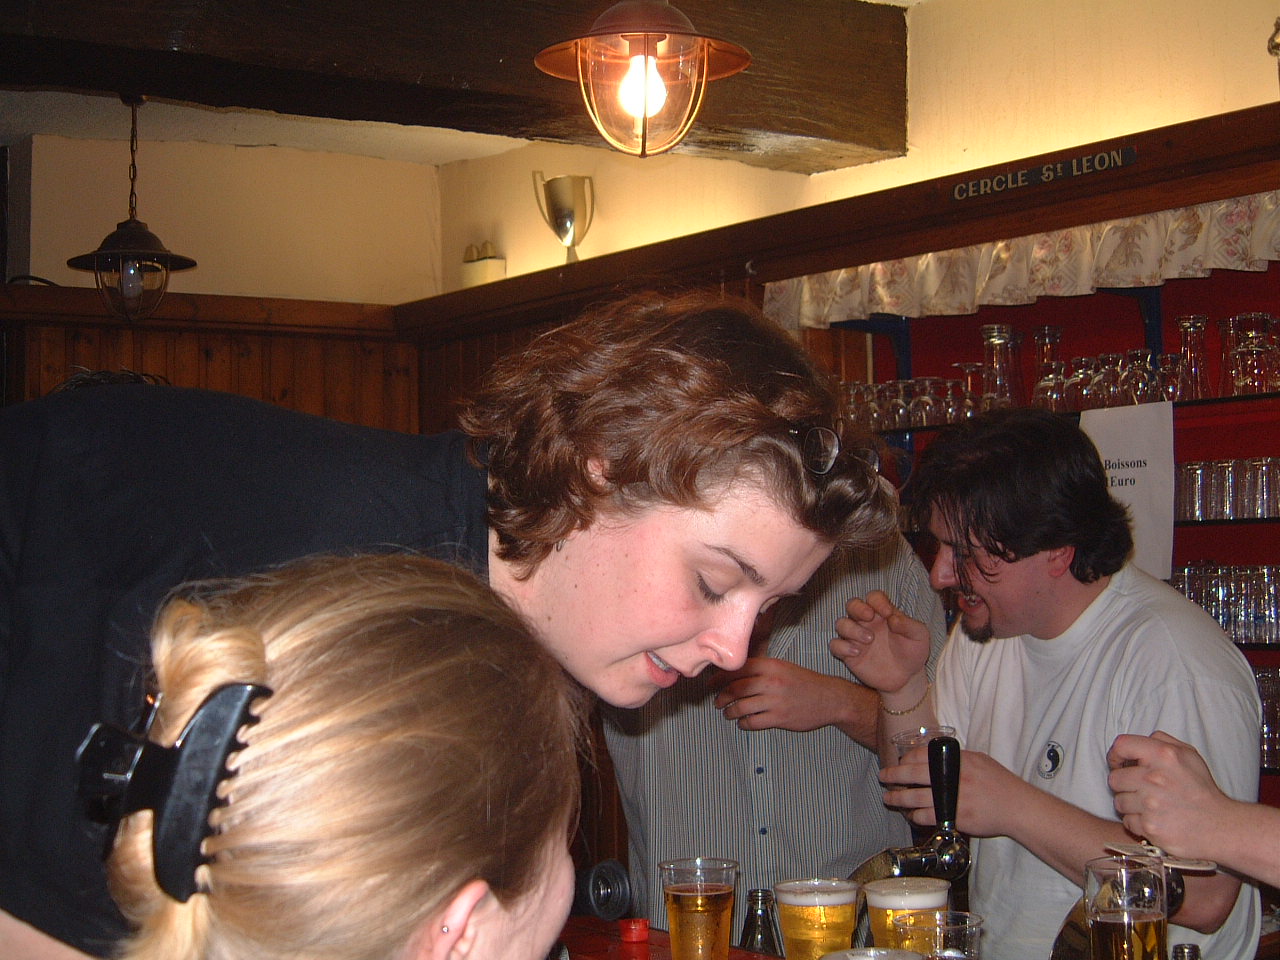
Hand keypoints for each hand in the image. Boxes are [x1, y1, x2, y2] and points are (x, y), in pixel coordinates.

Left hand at [713, 657, 870, 732]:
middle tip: (717, 701)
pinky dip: (743, 724)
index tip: (711, 683)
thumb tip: (733, 672)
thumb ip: (760, 668)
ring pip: (741, 707)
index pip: (738, 669)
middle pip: (735, 688)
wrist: (830, 698)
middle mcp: (771, 682)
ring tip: (728, 713)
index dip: (720, 677)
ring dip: (730, 712)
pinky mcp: (779, 718)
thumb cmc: (804, 682)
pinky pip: (753, 722)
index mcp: (771, 666)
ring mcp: (775, 701)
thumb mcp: (783, 667)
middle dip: (721, 696)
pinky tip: (743, 722)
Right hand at [830, 589, 931, 693]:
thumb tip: (893, 618)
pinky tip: (857, 652)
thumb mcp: (919, 636)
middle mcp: (866, 623)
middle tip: (869, 617)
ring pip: (841, 624)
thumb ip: (908, 625)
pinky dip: (842, 647)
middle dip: (858, 608)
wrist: (907, 678)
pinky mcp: (849, 654)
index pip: (873, 597)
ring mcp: (856, 638)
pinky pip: (835, 645)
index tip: (888, 612)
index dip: (877, 601)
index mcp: (883, 613)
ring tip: (869, 640)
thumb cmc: (912, 652)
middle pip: (852, 605)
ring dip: (852, 629)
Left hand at [880, 747, 1025, 837]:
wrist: (1017, 807)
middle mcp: (952, 776)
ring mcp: (953, 797)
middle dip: (893, 776)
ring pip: (915, 798)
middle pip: (912, 774)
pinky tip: (911, 816)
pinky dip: (915, 816)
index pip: (922, 755)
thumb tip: (933, 756)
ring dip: (898, 798)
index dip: (906, 760)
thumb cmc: (999, 783)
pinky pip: (927, 816)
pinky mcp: (955, 817)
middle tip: (883, 777)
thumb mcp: (979, 761)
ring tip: (889, 799)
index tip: (899, 763)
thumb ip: (956, 759)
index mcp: (957, 759)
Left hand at [1107, 731, 1234, 859]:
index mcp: (1163, 755)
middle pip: (1114, 778)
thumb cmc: (1202, 789)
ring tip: (1150, 806)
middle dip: (1124, 784)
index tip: (1119, 764)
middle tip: (1140, 789)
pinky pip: (1128, 821)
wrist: (1220, 826)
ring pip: (1119, 802)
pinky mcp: (1150, 826)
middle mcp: (1154, 777)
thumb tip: (1137, 744)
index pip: (1121, 745)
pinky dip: (1137, 822)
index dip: (1115, 755)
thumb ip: (1162, 741)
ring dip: (1130, 805)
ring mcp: (1151, 804)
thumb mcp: (1189, 755)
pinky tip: (1153, 819)